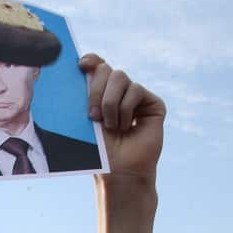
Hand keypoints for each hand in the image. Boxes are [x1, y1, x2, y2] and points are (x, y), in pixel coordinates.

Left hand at [79, 54, 164, 183]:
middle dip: (96, 89)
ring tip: (110, 126)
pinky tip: (126, 127)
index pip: (97, 66)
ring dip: (110, 103)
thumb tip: (80, 67)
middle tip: (92, 115)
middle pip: (107, 69)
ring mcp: (137, 97)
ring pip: (120, 77)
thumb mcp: (87, 120)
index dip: (91, 60)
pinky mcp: (152, 103)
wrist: (119, 172)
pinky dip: (125, 109)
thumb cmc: (100, 151)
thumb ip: (85, 94)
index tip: (81, 65)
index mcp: (101, 94)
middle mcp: (120, 93)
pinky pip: (135, 90)